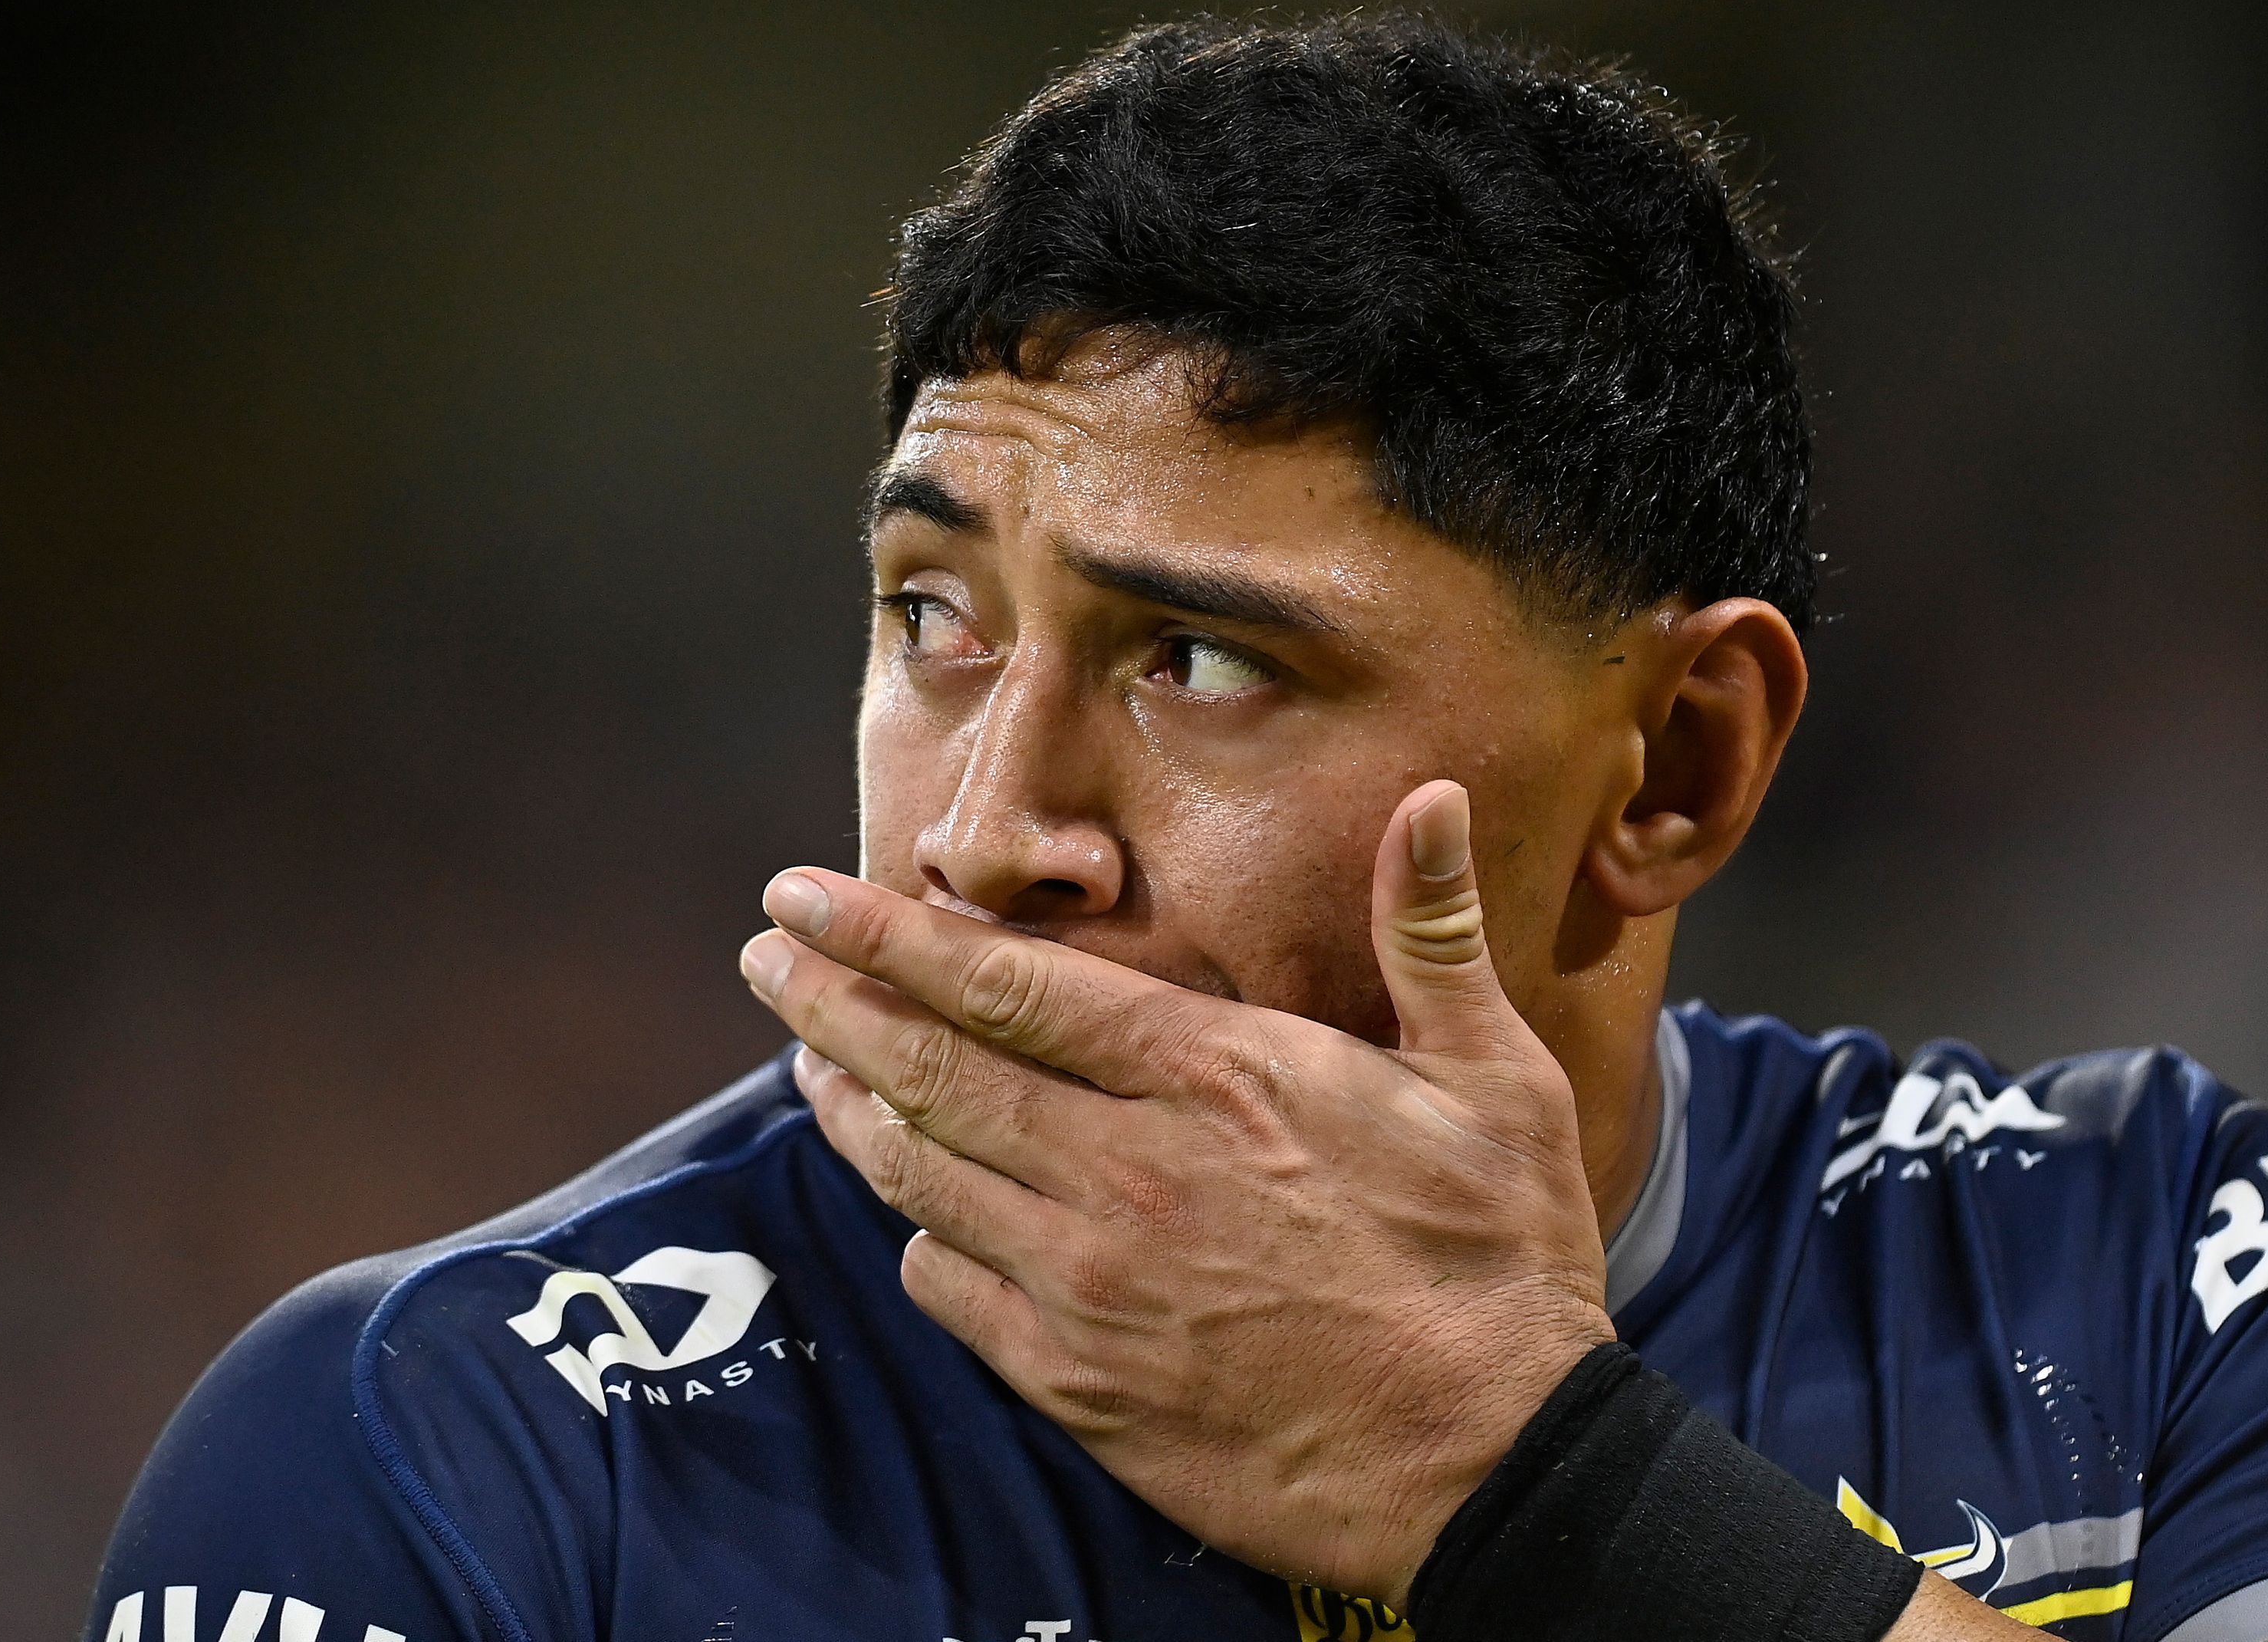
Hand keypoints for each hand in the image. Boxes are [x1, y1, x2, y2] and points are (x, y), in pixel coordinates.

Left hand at [738, 781, 1615, 1602]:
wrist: (1494, 1468)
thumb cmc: (1502, 1266)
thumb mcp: (1497, 1082)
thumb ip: (1433, 937)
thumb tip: (1434, 799)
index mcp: (1216, 1079)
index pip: (1006, 985)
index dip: (889, 934)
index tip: (805, 896)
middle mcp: (1129, 1172)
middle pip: (929, 1071)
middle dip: (830, 1004)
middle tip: (765, 958)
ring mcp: (1093, 1286)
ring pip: (920, 1178)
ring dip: (850, 1113)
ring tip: (810, 1067)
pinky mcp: (1082, 1386)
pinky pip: (952, 1293)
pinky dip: (919, 1239)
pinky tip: (912, 1216)